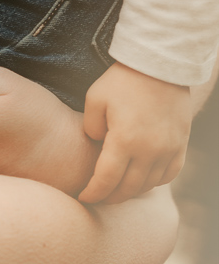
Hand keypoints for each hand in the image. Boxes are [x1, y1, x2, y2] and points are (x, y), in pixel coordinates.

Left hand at [79, 61, 190, 204]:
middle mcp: (149, 151)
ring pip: (149, 184)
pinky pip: (169, 174)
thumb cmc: (122, 80)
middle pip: (128, 188)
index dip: (93, 193)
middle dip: (111, 197)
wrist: (159, 65)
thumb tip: (97, 145)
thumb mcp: (95, 97)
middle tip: (99, 198)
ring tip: (118, 190)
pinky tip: (143, 179)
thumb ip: (91, 127)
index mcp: (124, 141)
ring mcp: (168, 150)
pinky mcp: (180, 145)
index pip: (106, 180)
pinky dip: (155, 182)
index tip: (83, 198)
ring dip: (132, 191)